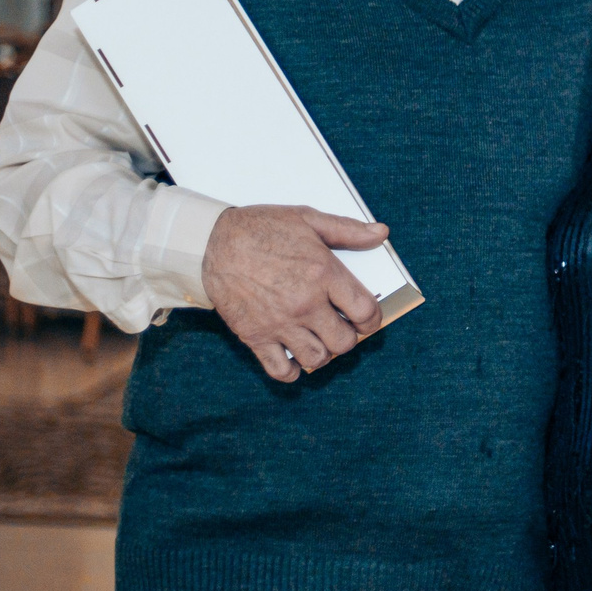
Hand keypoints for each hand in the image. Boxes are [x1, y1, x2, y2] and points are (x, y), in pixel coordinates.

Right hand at [202, 204, 388, 383]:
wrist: (211, 242)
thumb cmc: (260, 228)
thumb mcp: (307, 219)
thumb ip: (347, 230)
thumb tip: (380, 233)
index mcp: (324, 274)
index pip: (366, 312)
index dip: (372, 319)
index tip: (366, 318)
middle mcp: (305, 303)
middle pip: (344, 342)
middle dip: (348, 337)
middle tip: (340, 327)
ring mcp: (280, 323)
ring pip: (317, 359)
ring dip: (322, 353)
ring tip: (318, 339)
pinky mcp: (255, 336)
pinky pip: (280, 370)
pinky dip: (291, 371)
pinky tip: (293, 358)